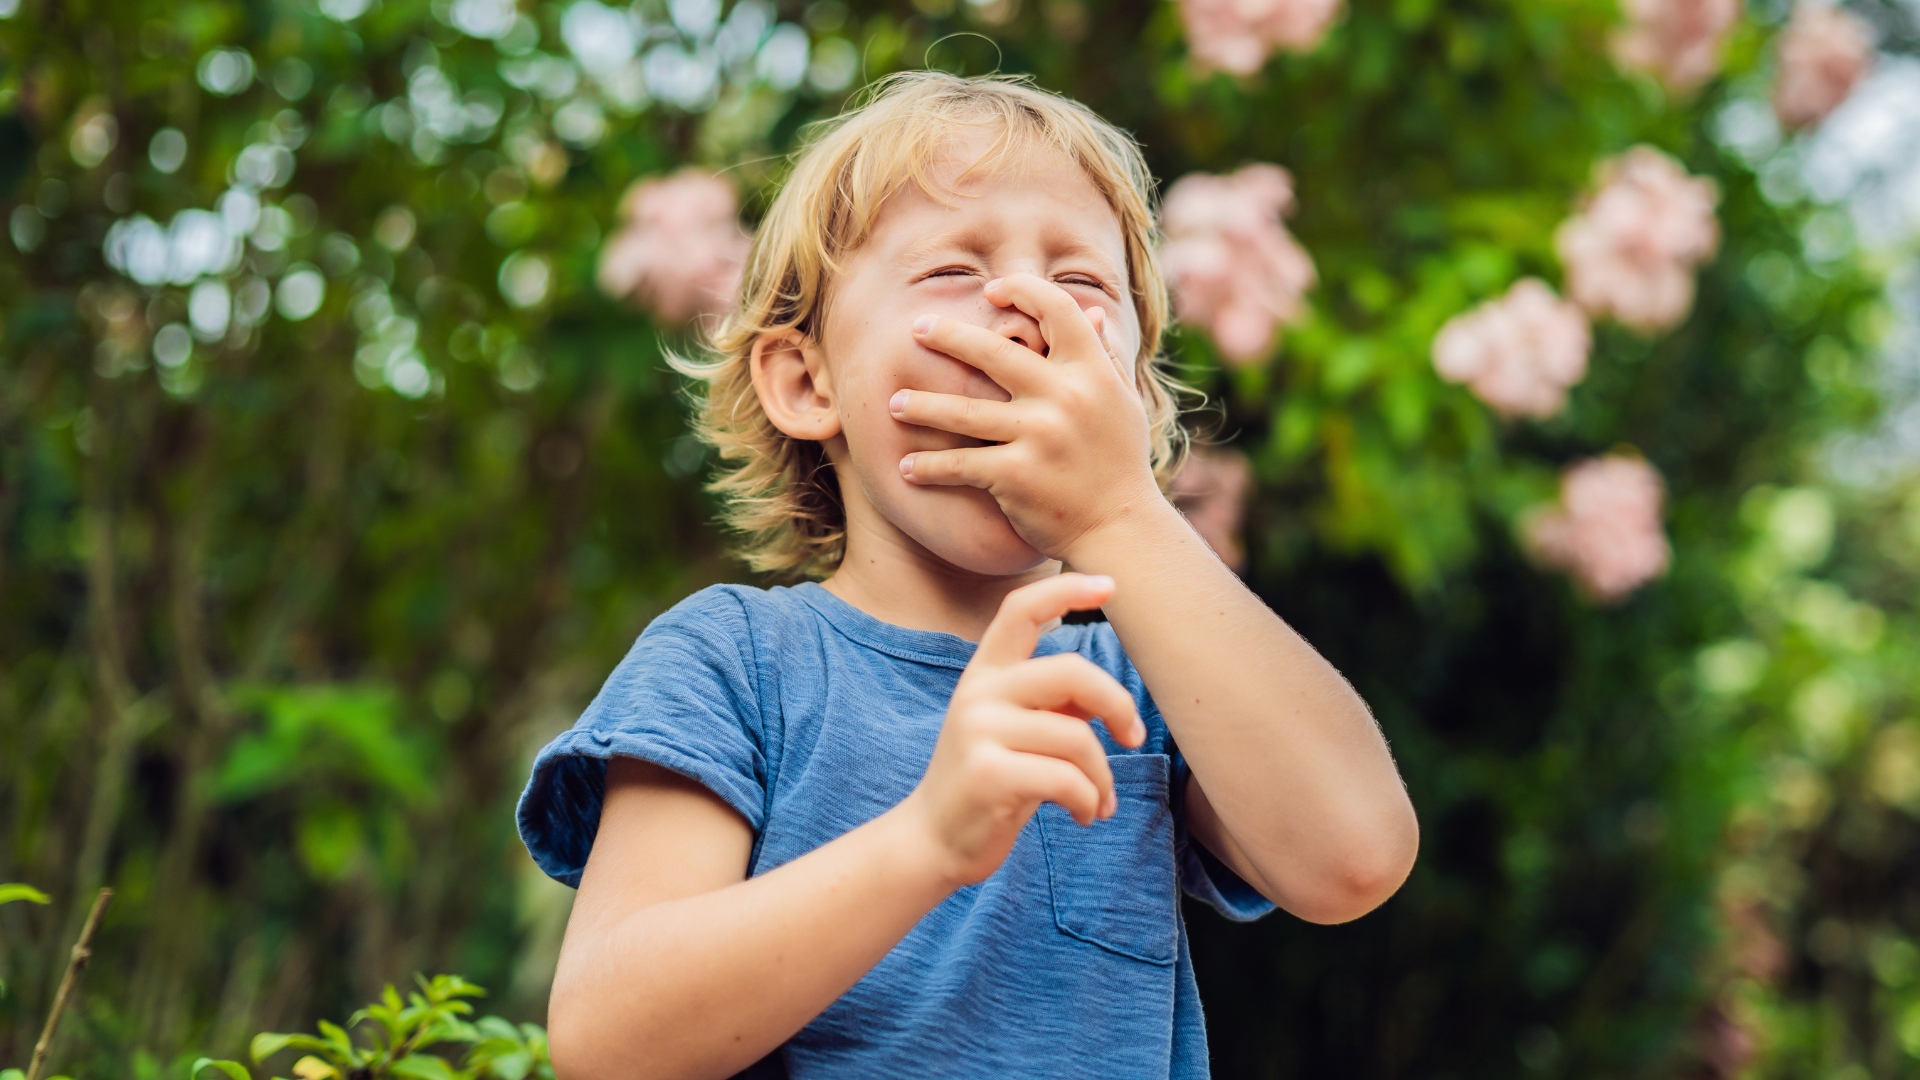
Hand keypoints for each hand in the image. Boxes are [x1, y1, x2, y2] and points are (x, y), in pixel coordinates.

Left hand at [892, 272, 1163, 563]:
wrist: (1121, 530)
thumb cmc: (1119, 462)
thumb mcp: (1122, 404)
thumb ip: (1105, 357)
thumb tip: (1092, 312)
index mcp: (1093, 373)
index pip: (1057, 309)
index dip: (1022, 291)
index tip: (991, 290)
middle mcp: (1066, 397)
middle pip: (995, 351)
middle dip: (949, 336)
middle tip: (916, 328)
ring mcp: (1039, 436)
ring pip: (965, 411)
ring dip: (923, 406)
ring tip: (895, 403)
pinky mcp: (1016, 475)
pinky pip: (960, 464)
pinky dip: (929, 467)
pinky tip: (906, 467)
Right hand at [897, 574, 1147, 888]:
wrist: (934, 838)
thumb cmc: (992, 779)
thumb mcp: (1018, 729)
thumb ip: (1055, 704)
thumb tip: (1110, 700)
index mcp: (986, 673)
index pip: (1021, 610)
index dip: (1067, 588)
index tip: (1109, 585)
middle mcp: (978, 693)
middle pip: (1071, 672)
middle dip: (1118, 705)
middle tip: (1133, 737)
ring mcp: (979, 732)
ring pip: (1077, 738)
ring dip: (1104, 777)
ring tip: (1100, 800)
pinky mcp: (989, 775)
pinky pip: (1067, 779)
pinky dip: (1090, 802)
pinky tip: (1086, 816)